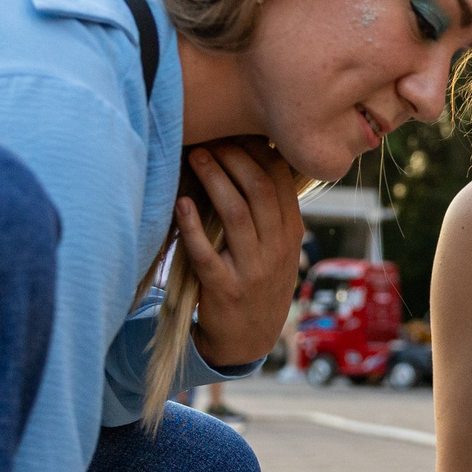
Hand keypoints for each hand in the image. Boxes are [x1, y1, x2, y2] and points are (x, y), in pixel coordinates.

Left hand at [181, 141, 301, 365]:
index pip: (280, 181)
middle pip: (259, 190)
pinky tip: (180, 204)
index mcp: (290, 233)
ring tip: (195, 157)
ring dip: (214, 180)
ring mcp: (252, 271)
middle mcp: (277, 249)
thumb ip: (269, 211)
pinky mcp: (225, 291)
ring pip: (237, 215)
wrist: (249, 339)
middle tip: (209, 139)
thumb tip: (250, 156)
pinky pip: (207, 254)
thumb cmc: (257, 281)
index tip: (233, 131)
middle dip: (233, 158)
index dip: (257, 151)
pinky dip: (193, 227)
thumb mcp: (277, 247)